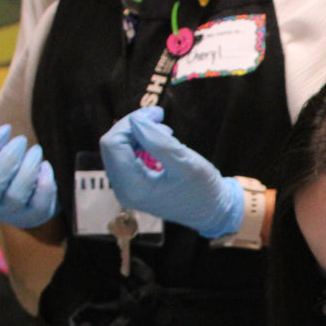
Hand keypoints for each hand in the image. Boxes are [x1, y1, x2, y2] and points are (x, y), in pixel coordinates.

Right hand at [0, 125, 57, 227]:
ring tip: (36, 150)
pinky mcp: (33, 218)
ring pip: (16, 196)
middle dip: (10, 157)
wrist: (23, 191)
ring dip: (28, 168)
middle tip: (22, 140)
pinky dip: (45, 184)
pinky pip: (39, 205)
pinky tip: (45, 167)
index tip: (6, 128)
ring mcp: (9, 216)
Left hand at [98, 107, 242, 237]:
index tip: (156, 114)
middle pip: (112, 146)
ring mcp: (126, 189)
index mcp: (134, 188)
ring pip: (117, 149)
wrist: (212, 211)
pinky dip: (140, 143)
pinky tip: (159, 142)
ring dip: (138, 133)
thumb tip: (135, 121)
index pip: (114, 145)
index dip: (131, 123)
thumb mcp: (186, 163)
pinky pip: (126, 157)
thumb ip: (158, 142)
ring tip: (165, 131)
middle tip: (159, 116)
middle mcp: (124, 190)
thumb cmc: (203, 190)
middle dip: (133, 126)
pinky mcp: (133, 185)